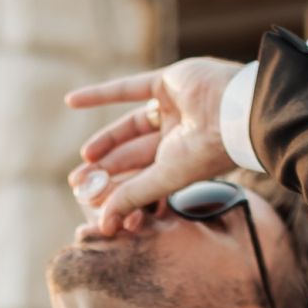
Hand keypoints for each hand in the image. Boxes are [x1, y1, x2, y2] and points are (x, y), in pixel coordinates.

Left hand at [65, 58, 241, 231]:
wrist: (237, 111)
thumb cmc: (207, 151)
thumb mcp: (165, 178)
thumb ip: (133, 196)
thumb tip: (103, 225)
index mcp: (183, 161)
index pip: (144, 176)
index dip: (118, 188)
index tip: (92, 200)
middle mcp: (179, 135)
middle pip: (134, 153)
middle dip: (107, 168)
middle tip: (78, 181)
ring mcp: (173, 108)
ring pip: (130, 126)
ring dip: (105, 141)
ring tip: (84, 158)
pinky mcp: (167, 81)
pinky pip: (127, 88)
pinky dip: (99, 94)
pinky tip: (70, 102)